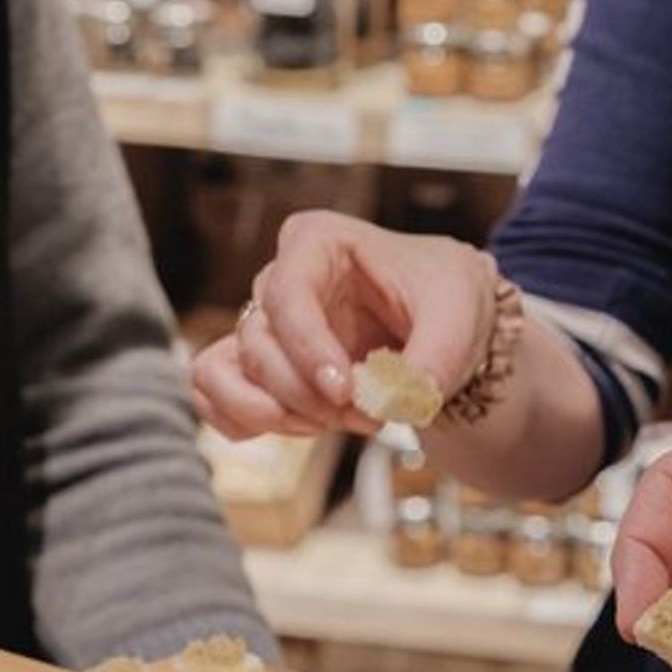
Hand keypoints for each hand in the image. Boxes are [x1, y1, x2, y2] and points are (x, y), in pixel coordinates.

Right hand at [192, 210, 499, 438]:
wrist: (447, 327)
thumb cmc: (446, 296)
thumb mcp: (460, 309)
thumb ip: (437, 353)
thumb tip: (401, 400)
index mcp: (317, 241)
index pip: (287, 295)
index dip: (307, 349)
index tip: (345, 391)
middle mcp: (279, 279)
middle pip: (259, 344)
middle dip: (308, 395)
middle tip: (369, 417)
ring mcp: (264, 324)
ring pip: (226, 372)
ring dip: (277, 414)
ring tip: (339, 425)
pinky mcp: (257, 366)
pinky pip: (211, 393)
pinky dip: (242, 422)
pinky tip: (298, 430)